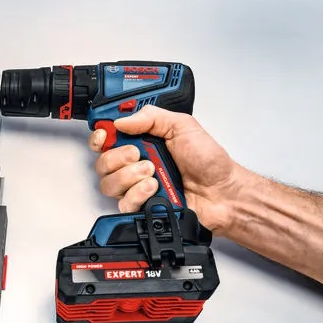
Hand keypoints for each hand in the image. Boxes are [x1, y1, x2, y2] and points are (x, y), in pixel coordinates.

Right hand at [88, 105, 241, 231]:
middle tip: (138, 154)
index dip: (100, 136)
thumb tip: (122, 120)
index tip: (105, 134)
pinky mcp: (142, 205)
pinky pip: (123, 203)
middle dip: (117, 157)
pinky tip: (154, 188)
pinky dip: (137, 194)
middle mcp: (136, 163)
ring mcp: (137, 185)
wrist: (222, 191)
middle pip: (102, 162)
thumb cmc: (209, 160)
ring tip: (152, 172)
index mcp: (143, 140)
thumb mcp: (183, 126)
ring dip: (128, 176)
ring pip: (109, 184)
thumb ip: (152, 117)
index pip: (108, 138)